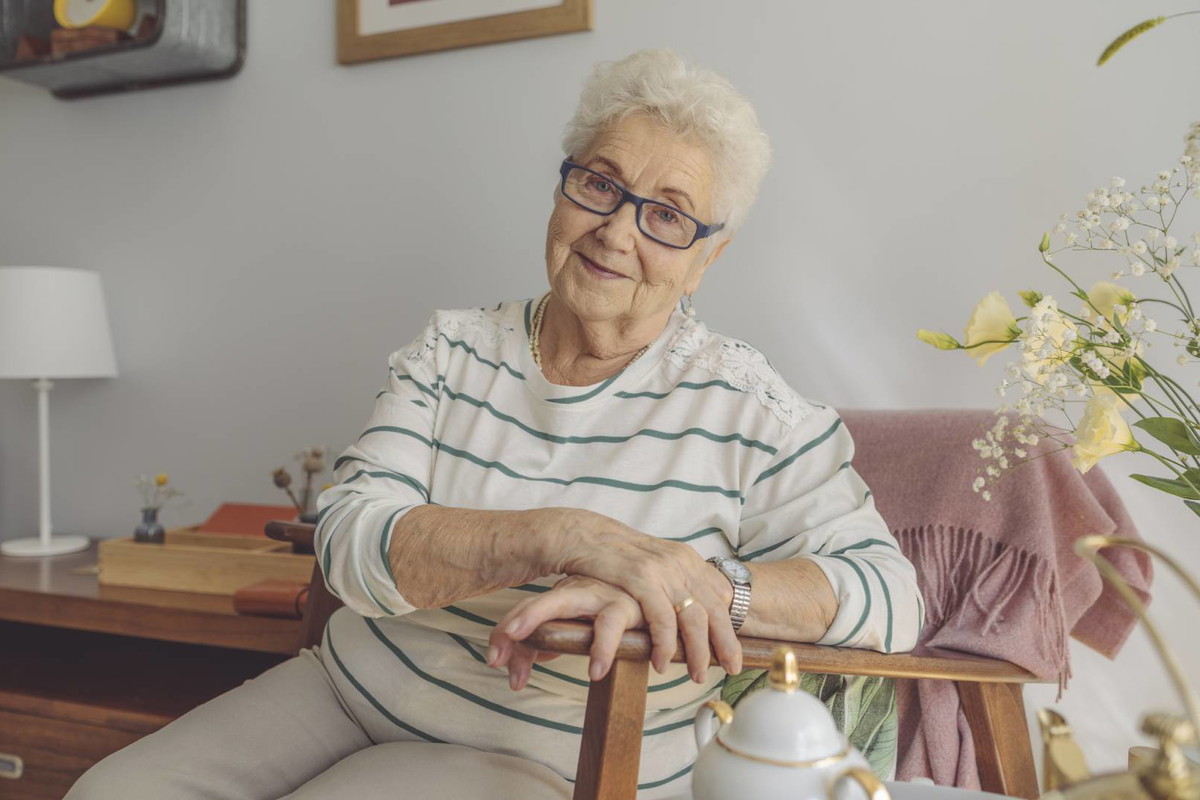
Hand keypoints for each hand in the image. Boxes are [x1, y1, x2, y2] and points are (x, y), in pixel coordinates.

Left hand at [488, 576, 645, 686]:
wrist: (639, 593)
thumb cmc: (595, 613)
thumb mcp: (562, 632)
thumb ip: (535, 650)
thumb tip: (515, 676)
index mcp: (560, 595)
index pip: (526, 610)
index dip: (506, 632)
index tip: (494, 659)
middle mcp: (582, 592)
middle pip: (553, 601)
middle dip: (532, 616)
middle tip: (511, 635)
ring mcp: (610, 600)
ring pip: (605, 620)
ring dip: (601, 646)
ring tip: (595, 673)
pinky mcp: (636, 610)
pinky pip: (642, 627)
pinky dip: (638, 647)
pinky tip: (635, 669)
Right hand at [542, 510, 742, 679]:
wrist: (583, 533)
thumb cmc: (617, 555)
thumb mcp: (655, 564)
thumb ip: (677, 581)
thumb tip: (698, 607)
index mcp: (687, 559)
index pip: (720, 596)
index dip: (729, 627)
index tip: (733, 654)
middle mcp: (680, 562)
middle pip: (714, 608)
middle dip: (725, 643)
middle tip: (730, 670)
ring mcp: (662, 570)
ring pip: (692, 617)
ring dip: (697, 651)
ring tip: (696, 676)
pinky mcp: (640, 578)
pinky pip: (661, 618)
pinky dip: (665, 644)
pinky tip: (662, 663)